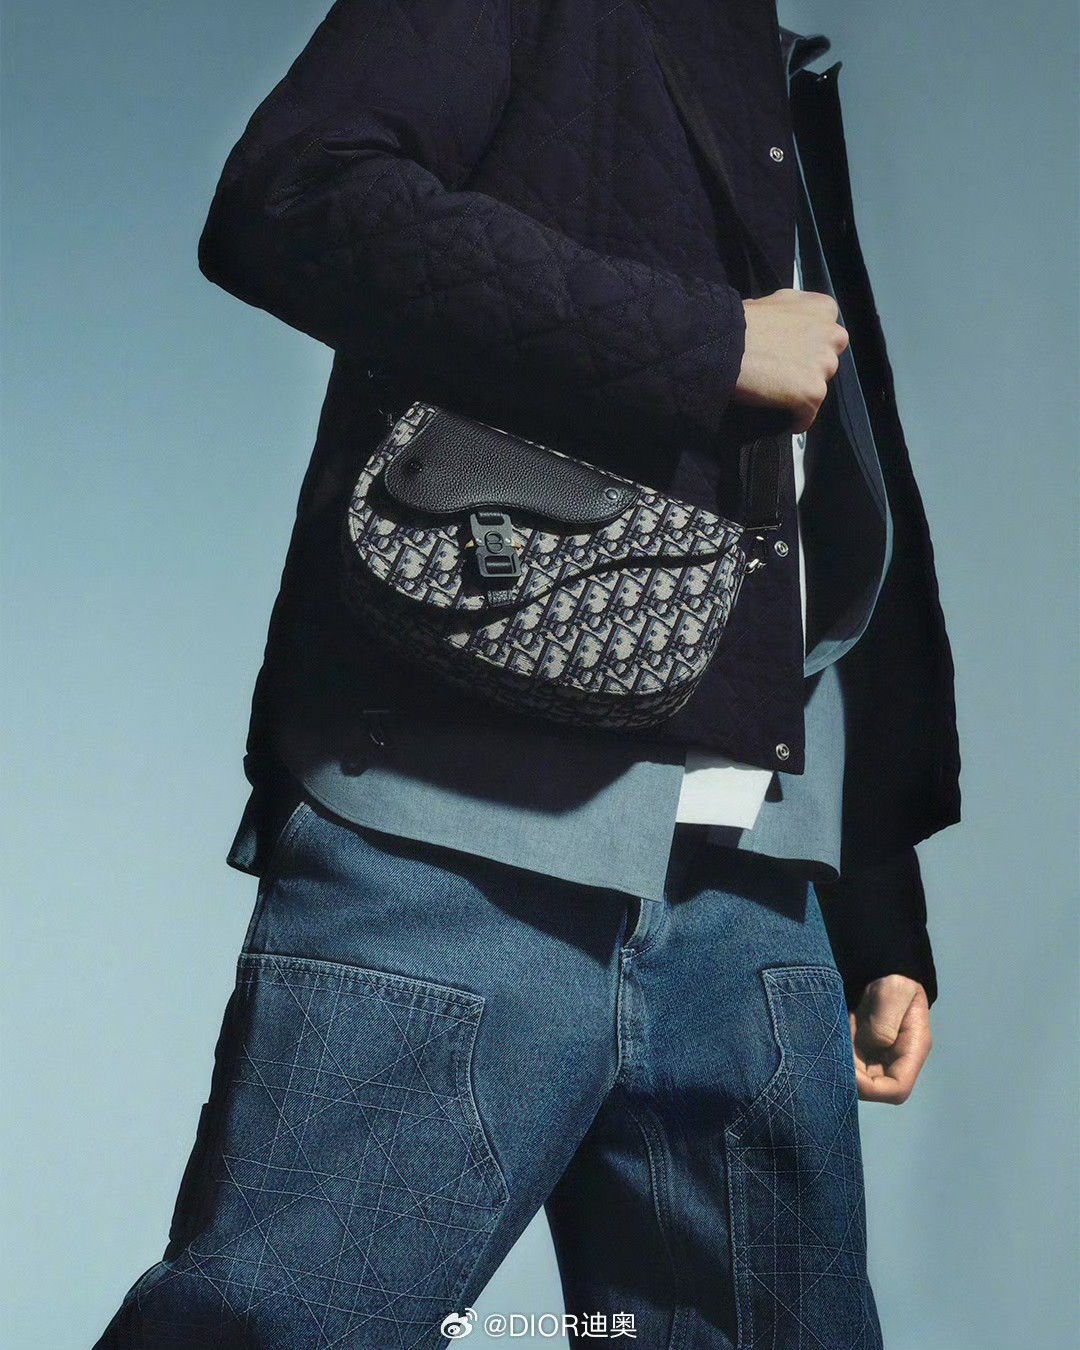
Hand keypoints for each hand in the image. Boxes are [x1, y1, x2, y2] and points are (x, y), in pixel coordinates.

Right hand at [733, 287, 849, 433]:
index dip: (809, 345)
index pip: (828, 332)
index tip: (793, 353)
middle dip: (810, 369)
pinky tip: (782, 419)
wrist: (724, 345)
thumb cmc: (738, 323)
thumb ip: (791, 314)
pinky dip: (795, 420)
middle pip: (827, 360)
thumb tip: (785, 326)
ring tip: (776, 396)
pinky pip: (807, 415)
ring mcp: (824, 365)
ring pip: (818, 387)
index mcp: (821, 309)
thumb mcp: (771, 302)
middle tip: (783, 374)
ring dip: (801, 393)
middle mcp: (831, 335)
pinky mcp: (813, 393)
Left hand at [849, 974, 931, 1103]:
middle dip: (851, 1074)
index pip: (897, 1089)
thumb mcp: (894, 993)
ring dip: (842, 1061)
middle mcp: (895, 1061)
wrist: (884, 973)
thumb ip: (885, 1021)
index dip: (872, 1089)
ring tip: (839, 1032)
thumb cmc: (895, 984)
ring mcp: (879, 1058)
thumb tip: (875, 1044)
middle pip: (874, 1088)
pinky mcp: (864, 1051)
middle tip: (835, 1048)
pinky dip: (838, 1051)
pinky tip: (836, 1031)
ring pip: (858, 1077)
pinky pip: (849, 1062)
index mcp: (912, 1052)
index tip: (849, 1071)